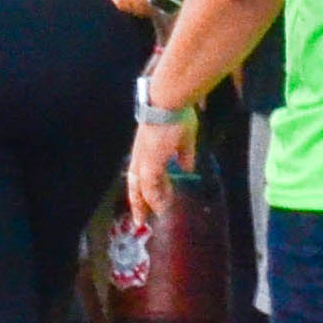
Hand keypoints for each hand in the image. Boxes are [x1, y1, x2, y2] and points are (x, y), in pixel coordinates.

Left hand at [123, 111, 194, 231]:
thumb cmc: (176, 114)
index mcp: (147, 148)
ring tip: (153, 216)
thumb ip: (184, 154)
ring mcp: (144, 158)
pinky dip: (156, 197)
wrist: (169, 101)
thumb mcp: (184, 139)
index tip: (147, 202)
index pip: (140, 173)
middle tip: (140, 221)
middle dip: (138, 203)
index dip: (143, 188)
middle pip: (135, 184)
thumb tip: (188, 167)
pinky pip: (150, 184)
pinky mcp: (150, 161)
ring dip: (147, 203)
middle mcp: (141, 155)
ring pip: (141, 186)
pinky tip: (162, 206)